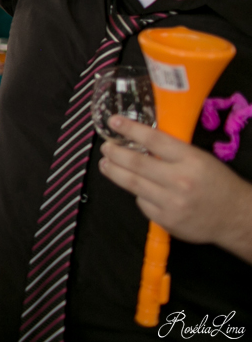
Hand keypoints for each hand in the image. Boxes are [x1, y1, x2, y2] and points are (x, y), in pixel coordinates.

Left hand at [100, 116, 251, 259]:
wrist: (236, 217)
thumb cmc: (217, 183)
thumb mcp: (200, 159)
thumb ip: (172, 151)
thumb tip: (139, 140)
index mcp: (191, 160)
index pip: (153, 140)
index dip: (130, 129)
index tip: (113, 121)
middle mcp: (180, 181)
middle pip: (136, 163)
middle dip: (114, 153)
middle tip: (105, 146)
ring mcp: (172, 203)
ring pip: (133, 184)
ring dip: (114, 172)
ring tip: (105, 163)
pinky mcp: (167, 220)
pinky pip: (142, 203)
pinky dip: (137, 194)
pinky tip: (137, 189)